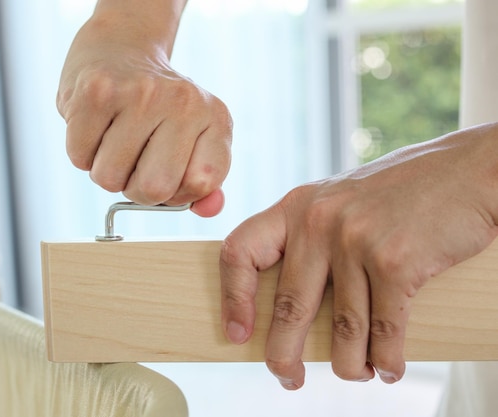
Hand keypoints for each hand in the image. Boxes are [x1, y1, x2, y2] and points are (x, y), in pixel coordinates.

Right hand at [57, 11, 231, 216]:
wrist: (120, 48)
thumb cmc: (157, 110)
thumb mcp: (193, 140)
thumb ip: (203, 183)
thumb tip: (209, 210)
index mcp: (215, 118)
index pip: (200, 184)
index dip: (177, 193)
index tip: (169, 175)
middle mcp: (184, 102)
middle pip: (153, 190)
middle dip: (135, 189)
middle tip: (134, 162)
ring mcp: (140, 94)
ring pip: (108, 178)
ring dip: (105, 171)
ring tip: (114, 140)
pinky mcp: (96, 91)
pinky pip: (79, 157)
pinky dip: (82, 153)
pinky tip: (95, 127)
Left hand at [220, 123, 497, 388]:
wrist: (465, 171)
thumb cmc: (399, 194)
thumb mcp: (338, 203)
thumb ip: (310, 240)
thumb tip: (287, 308)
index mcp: (296, 207)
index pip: (240, 251)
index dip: (233, 298)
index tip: (238, 333)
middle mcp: (318, 222)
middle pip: (289, 306)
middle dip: (284, 355)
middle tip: (288, 378)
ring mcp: (356, 241)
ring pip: (341, 329)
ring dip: (349, 366)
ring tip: (356, 374)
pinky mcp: (397, 262)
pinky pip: (384, 331)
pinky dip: (387, 360)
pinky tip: (389, 368)